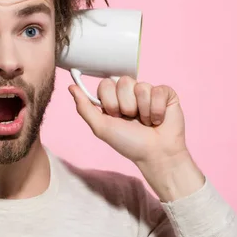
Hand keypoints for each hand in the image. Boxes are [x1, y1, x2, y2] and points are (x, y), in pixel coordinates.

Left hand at [70, 76, 204, 200]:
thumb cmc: (129, 143)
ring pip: (141, 87)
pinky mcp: (165, 93)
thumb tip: (71, 87)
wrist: (155, 154)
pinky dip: (156, 110)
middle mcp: (130, 92)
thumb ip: (84, 107)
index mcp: (114, 98)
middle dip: (126, 106)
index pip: (105, 84)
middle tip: (131, 119)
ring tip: (146, 121)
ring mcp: (148, 91)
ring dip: (142, 110)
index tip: (115, 116)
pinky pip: (158, 91)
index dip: (110, 102)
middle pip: (123, 81)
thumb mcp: (101, 127)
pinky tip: (157, 120)